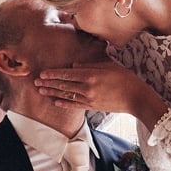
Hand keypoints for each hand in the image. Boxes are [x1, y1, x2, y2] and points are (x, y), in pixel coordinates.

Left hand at [34, 61, 167, 130]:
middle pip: (64, 84)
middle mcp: (87, 87)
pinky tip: (55, 101)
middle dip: (48, 83)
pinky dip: (64, 103)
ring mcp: (89, 98)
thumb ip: (90, 64)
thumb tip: (74, 64)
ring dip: (52, 92)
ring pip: (66, 95)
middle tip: (35, 81)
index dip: (53, 73)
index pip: (67, 73)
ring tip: (41, 90)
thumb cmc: (125, 78)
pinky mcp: (92, 106)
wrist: (135, 97)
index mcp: (91, 75)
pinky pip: (74, 105)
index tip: (42, 73)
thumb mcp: (108, 66)